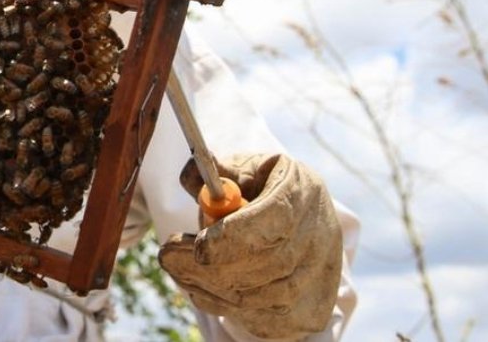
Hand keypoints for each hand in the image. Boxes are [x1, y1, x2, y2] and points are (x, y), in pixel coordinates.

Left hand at [158, 154, 342, 339]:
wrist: (299, 223)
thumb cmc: (260, 189)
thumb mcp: (238, 169)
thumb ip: (213, 172)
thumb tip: (191, 175)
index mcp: (303, 190)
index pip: (278, 220)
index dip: (238, 237)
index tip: (199, 247)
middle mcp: (320, 237)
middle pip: (272, 265)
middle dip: (212, 266)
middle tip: (167, 256)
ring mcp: (318, 280)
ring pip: (263, 297)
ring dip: (211, 286)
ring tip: (175, 266)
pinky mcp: (308, 312)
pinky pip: (261, 318)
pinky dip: (222, 304)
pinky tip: (199, 285)